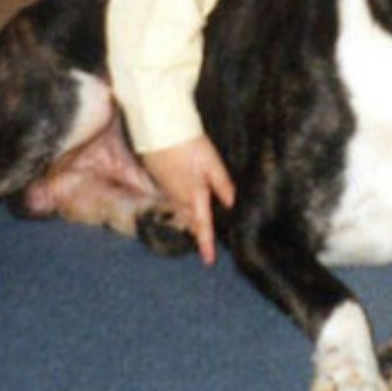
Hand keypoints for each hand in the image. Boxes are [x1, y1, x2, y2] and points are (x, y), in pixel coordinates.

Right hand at [140, 136, 234, 265]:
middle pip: (190, 220)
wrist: (159, 129)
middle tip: (207, 244)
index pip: (202, 226)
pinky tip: (187, 201)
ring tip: (199, 227)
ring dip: (190, 220)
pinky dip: (181, 205)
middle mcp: (178, 197)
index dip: (206, 244)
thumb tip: (233, 205)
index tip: (209, 261)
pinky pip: (173, 199)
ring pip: (181, 211)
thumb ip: (223, 185)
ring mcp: (167, 189)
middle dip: (198, 232)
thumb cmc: (189, 144)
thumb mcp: (212, 163)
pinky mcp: (160, 179)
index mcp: (194, 196)